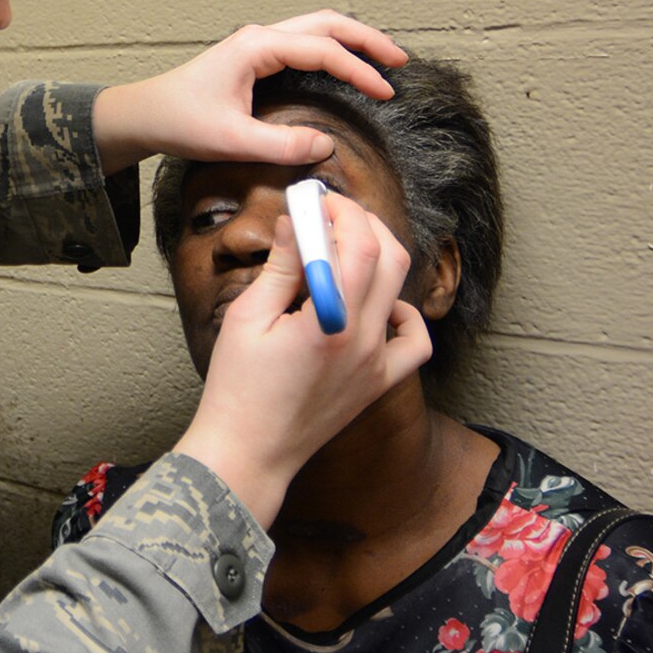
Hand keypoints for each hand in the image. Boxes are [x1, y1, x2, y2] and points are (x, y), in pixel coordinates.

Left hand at [92, 11, 406, 174]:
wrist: (145, 115)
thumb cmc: (180, 122)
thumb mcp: (232, 141)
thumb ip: (281, 146)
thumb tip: (326, 146)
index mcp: (257, 48)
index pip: (324, 51)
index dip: (360, 71)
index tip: (387, 93)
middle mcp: (261, 38)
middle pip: (328, 24)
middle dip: (367, 39)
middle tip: (400, 62)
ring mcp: (258, 45)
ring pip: (317, 29)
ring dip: (352, 41)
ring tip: (384, 61)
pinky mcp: (256, 58)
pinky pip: (304, 44)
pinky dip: (333, 50)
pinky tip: (347, 68)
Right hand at [172, 191, 431, 527]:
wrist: (250, 452)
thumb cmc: (238, 389)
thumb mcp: (249, 318)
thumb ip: (283, 266)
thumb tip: (299, 220)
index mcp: (330, 320)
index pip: (356, 243)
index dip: (339, 211)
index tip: (315, 199)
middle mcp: (365, 340)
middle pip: (389, 257)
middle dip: (363, 224)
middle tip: (330, 214)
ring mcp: (377, 363)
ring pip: (402, 290)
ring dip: (380, 258)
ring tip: (344, 250)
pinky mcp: (379, 383)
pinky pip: (413, 341)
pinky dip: (402, 313)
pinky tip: (375, 305)